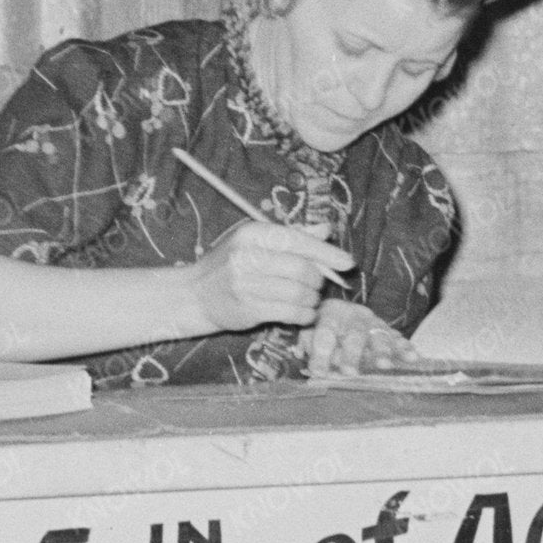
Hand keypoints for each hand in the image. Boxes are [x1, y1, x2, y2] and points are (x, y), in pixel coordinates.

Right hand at [189, 220, 350, 332]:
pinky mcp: (247, 308)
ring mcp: (245, 283)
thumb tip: (326, 228)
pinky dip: (304, 314)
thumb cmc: (231, 264)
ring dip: (312, 299)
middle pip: (302, 268)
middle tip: (317, 285)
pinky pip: (290, 312)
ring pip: (298, 293)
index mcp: (252, 233)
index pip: (298, 241)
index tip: (347, 263)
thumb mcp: (256, 242)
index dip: (327, 253)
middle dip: (318, 279)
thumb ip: (292, 235)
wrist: (194, 294)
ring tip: (309, 299)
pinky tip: (303, 313)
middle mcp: (247, 255)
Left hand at [297, 297, 414, 382]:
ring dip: (382, 351)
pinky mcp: (388, 331)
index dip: (321, 352)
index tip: (318, 372)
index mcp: (331, 313)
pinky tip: (412, 357)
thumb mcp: (311, 331)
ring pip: (379, 336)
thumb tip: (309, 362)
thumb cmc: (324, 328)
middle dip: (353, 354)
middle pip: (355, 335)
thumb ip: (310, 344)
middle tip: (351, 372)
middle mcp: (354, 316)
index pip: (325, 332)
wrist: (343, 313)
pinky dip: (405, 348)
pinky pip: (398, 339)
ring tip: (384, 366)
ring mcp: (374, 323)